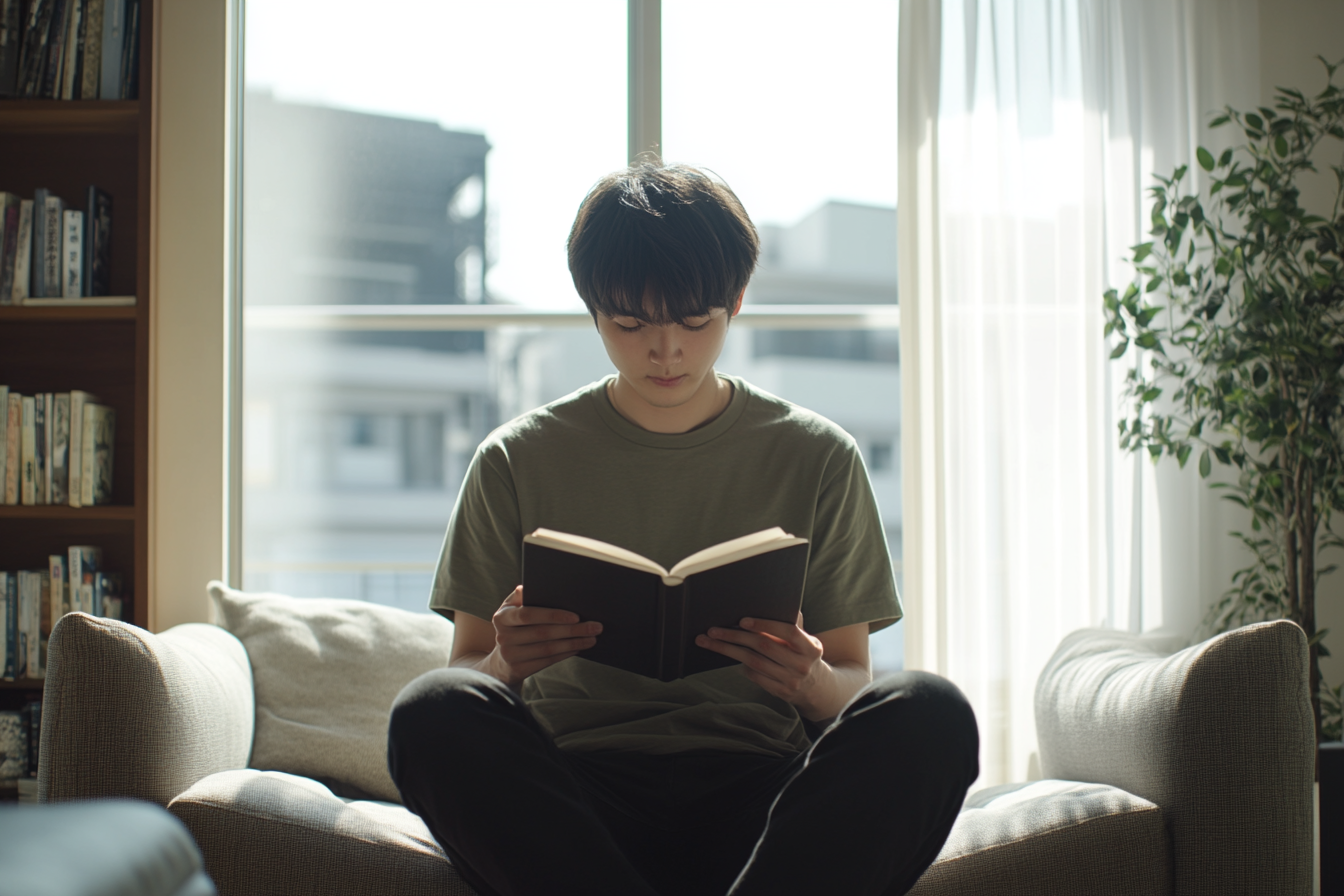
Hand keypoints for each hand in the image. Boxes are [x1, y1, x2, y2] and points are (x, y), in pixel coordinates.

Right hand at [486, 587, 601, 686]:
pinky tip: (578, 648)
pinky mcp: (518, 670)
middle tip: (594, 627)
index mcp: (502, 617)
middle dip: (572, 630)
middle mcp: (502, 636)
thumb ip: (521, 597)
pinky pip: (547, 661)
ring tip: (592, 638)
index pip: (528, 614)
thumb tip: (531, 587)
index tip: (576, 616)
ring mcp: (509, 655)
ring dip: (573, 643)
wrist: (502, 659)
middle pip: (542, 633)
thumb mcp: (513, 609)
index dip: (553, 615)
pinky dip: (565, 654)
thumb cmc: (515, 627)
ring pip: (548, 649)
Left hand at [696, 612, 830, 714]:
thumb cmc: (805, 655)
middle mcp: (802, 665)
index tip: (742, 621)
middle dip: (735, 637)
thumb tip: (774, 602)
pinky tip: (732, 656)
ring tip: (710, 642)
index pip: (787, 631)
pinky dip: (743, 666)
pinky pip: (755, 677)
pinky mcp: (781, 693)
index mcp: (810, 647)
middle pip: (764, 647)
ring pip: (754, 663)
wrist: (817, 687)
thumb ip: (792, 624)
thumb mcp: (806, 640)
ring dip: (730, 651)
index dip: (765, 624)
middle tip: (712, 631)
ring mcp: (791, 681)